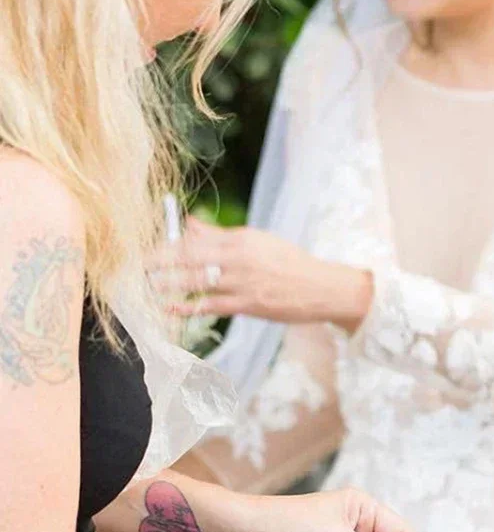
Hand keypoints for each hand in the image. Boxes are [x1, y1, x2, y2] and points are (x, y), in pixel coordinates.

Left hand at [150, 217, 373, 330]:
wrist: (320, 288)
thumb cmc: (289, 262)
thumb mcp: (257, 241)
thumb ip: (220, 235)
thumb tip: (189, 224)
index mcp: (240, 239)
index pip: (196, 238)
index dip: (168, 243)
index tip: (145, 246)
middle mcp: (238, 258)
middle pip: (190, 257)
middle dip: (160, 261)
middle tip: (135, 265)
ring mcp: (242, 283)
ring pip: (197, 282)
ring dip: (168, 284)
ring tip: (146, 286)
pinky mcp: (247, 304)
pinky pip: (211, 306)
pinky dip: (188, 307)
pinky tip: (170, 308)